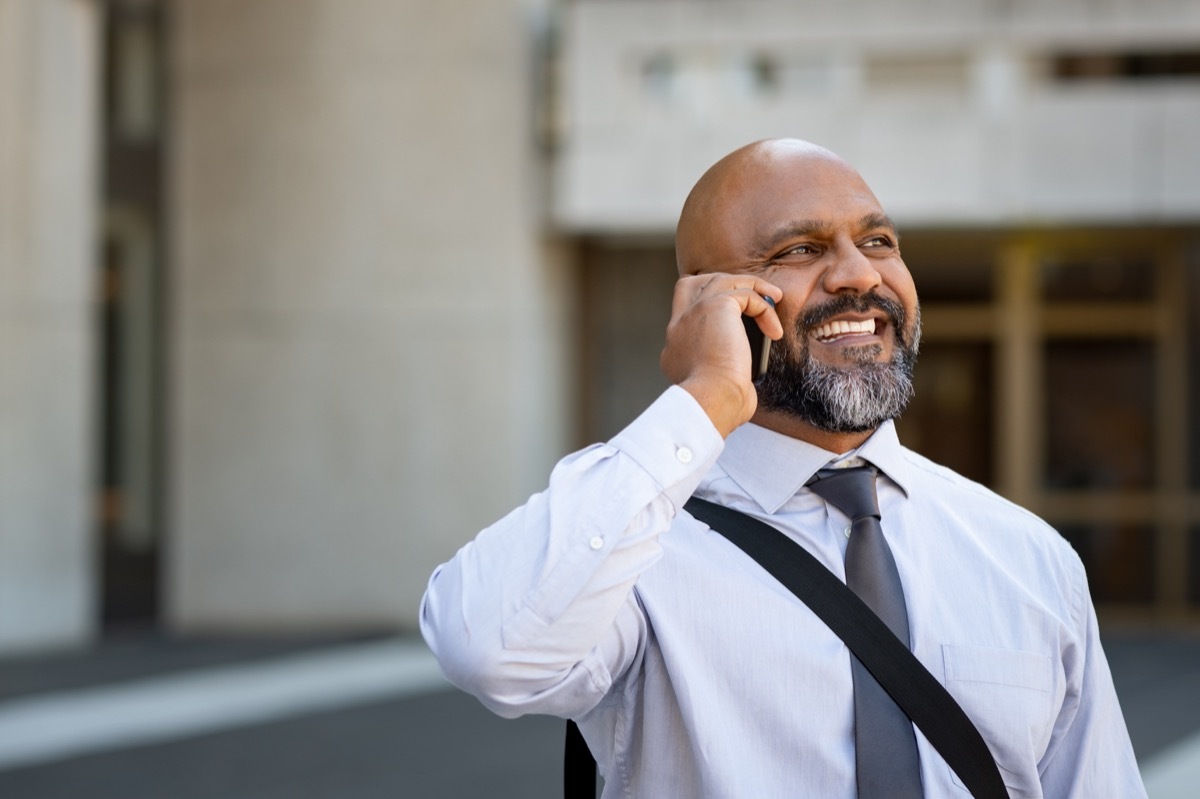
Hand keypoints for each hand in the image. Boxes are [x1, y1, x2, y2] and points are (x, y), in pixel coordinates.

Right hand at [660, 274, 782, 436]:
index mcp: (674, 347)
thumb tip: (741, 379)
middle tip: (747, 296)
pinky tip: (775, 330)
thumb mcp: (711, 389)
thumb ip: (719, 374)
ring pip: (720, 280)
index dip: (705, 310)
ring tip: (774, 298)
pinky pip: (745, 294)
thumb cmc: (717, 407)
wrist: (712, 401)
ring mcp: (695, 312)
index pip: (683, 316)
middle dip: (718, 283)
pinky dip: (764, 308)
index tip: (730, 323)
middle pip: (690, 284)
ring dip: (749, 286)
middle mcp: (679, 326)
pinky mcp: (717, 306)